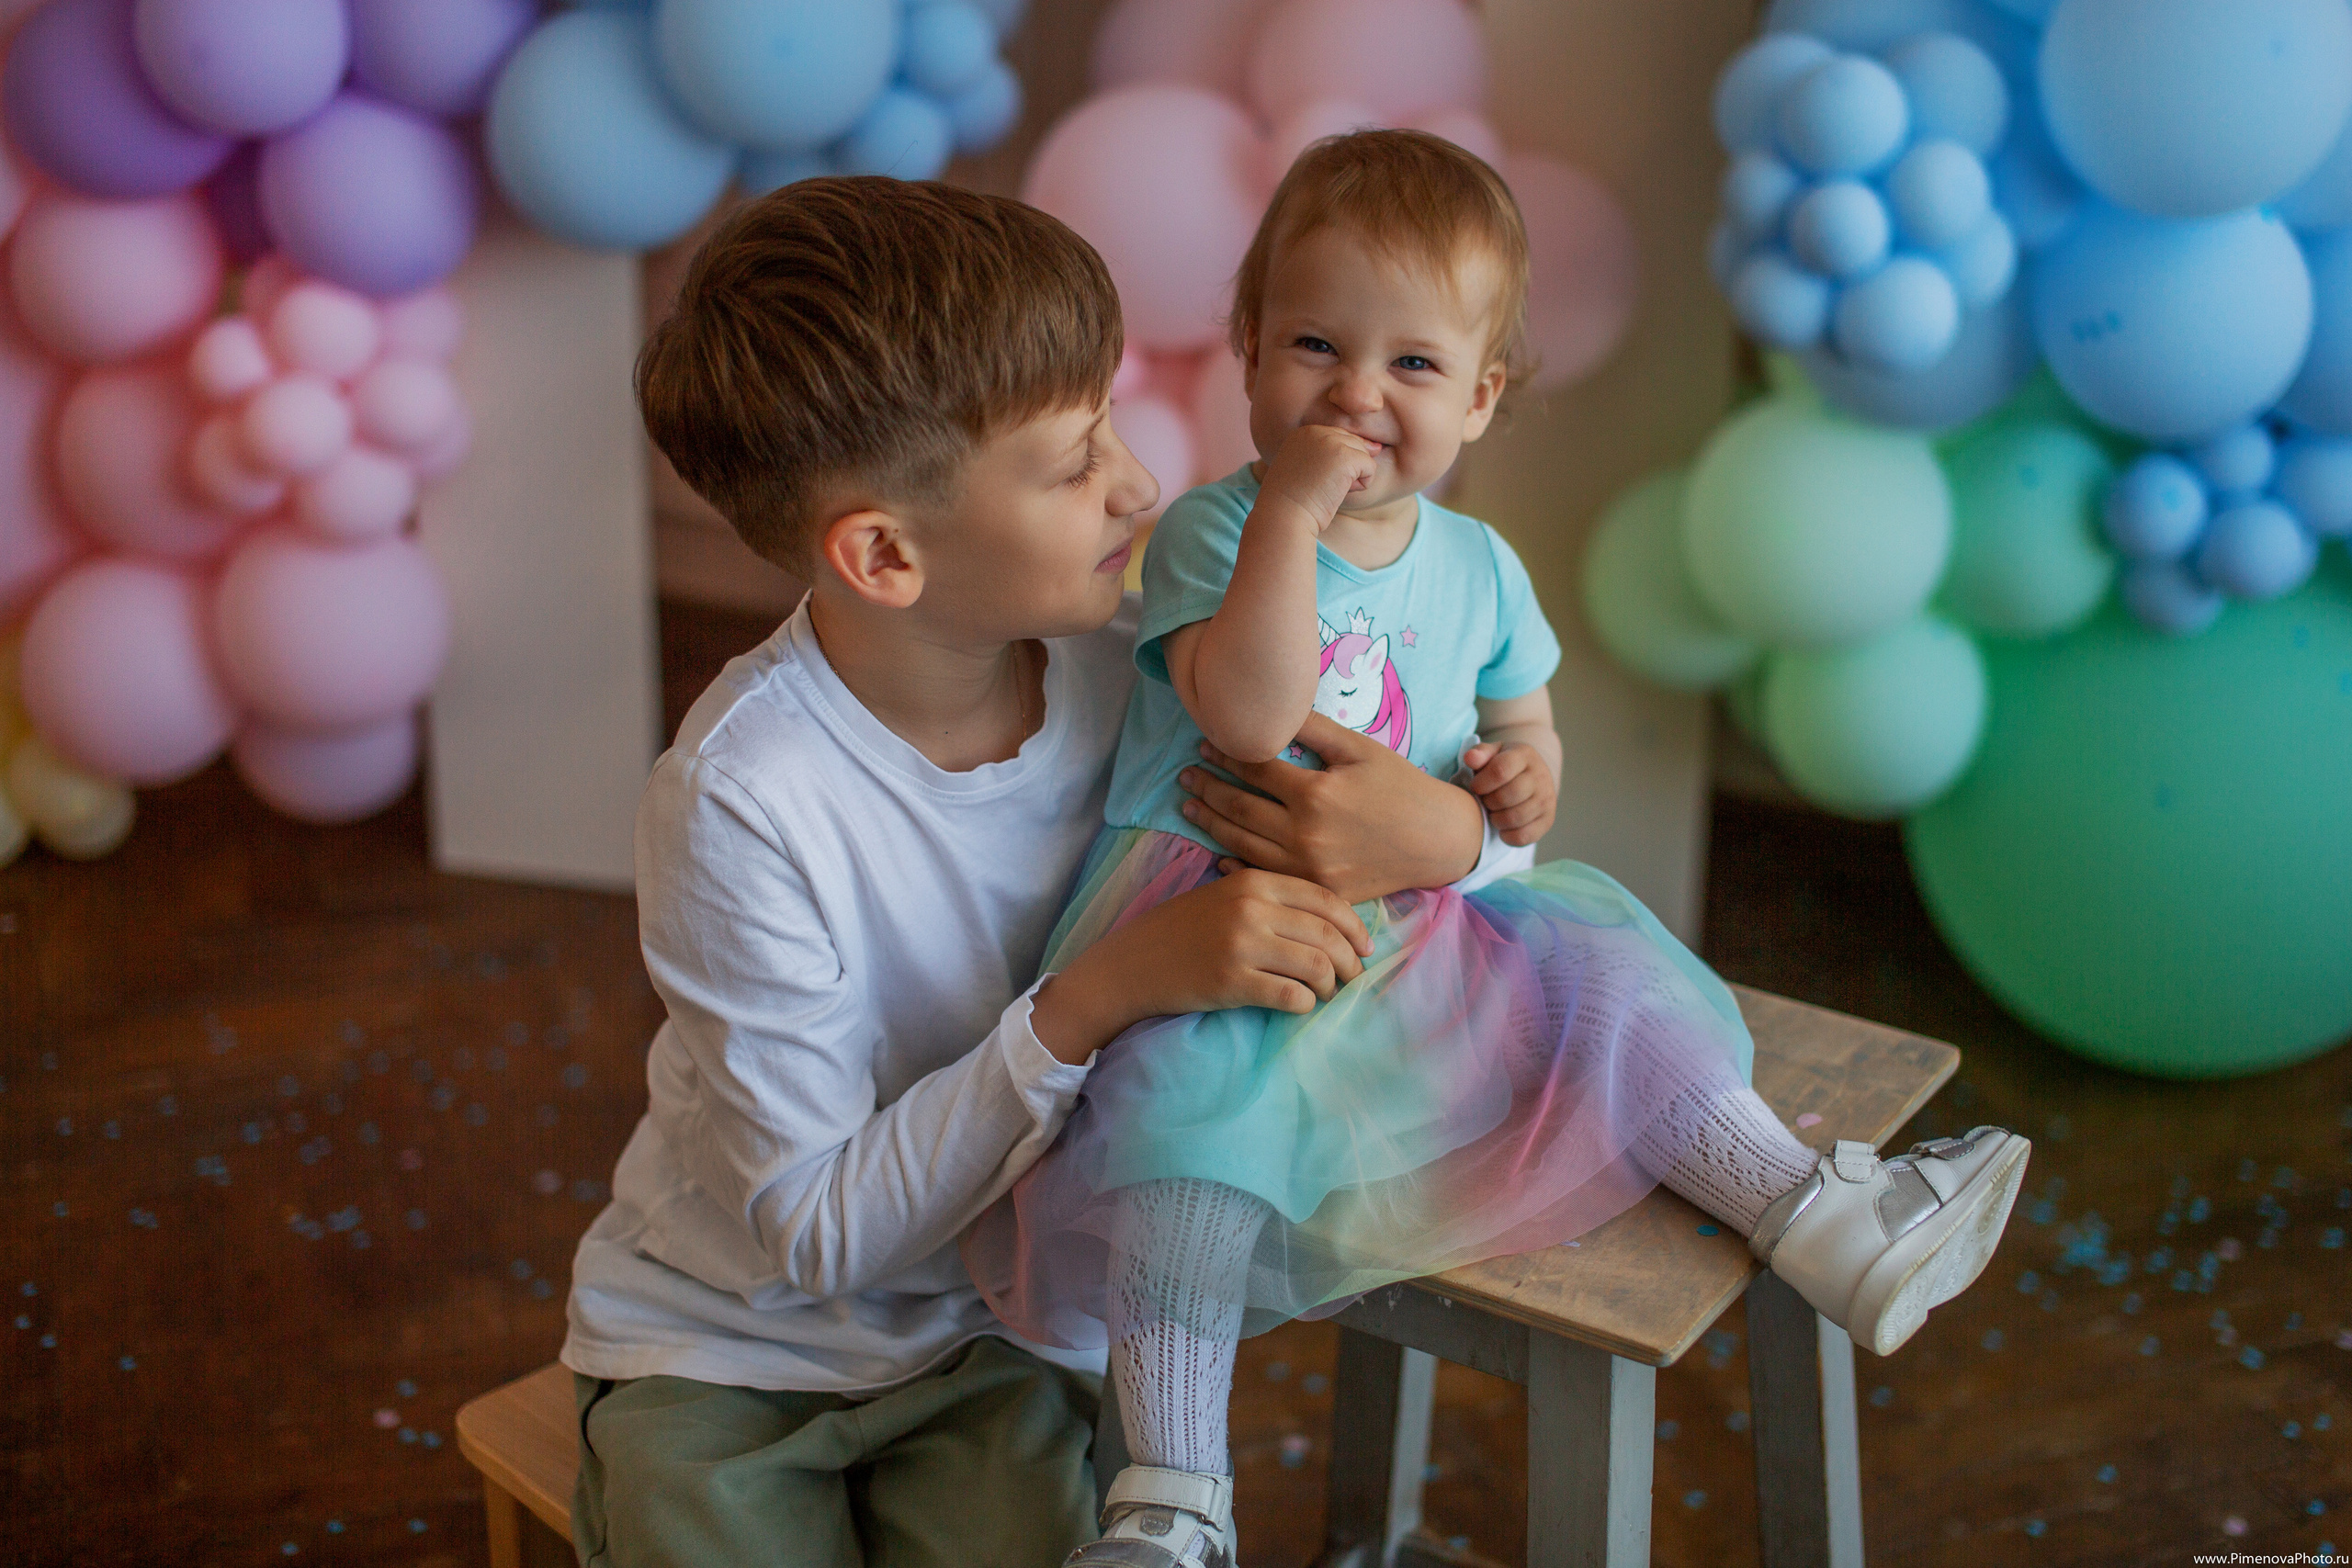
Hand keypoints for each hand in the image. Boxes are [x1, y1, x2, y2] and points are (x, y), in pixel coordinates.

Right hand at [1029, 867, 1370, 1062]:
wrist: (1133, 963)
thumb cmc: (1185, 931)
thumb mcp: (1227, 897)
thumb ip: (1273, 900)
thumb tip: (1335, 922)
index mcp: (1254, 881)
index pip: (1326, 899)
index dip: (1355, 926)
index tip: (1365, 948)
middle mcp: (1251, 908)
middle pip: (1328, 934)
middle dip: (1350, 961)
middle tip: (1352, 978)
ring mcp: (1242, 945)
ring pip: (1317, 966)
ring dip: (1330, 986)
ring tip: (1324, 994)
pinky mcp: (1232, 982)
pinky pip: (1291, 996)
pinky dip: (1305, 1005)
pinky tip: (1298, 1006)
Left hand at [1177, 713, 1484, 902]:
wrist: (1438, 840)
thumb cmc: (1400, 787)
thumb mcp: (1360, 749)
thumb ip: (1312, 729)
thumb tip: (1271, 706)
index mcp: (1315, 794)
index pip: (1254, 769)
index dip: (1226, 754)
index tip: (1205, 745)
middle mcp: (1306, 834)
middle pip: (1240, 809)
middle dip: (1208, 788)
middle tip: (1185, 775)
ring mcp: (1310, 868)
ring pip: (1244, 844)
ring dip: (1211, 824)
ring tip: (1190, 806)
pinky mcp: (1318, 891)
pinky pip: (1267, 878)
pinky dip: (1236, 865)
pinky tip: (1218, 853)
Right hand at [1258, 424, 1379, 535]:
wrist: (1283, 516)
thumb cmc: (1294, 501)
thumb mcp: (1309, 469)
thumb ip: (1335, 453)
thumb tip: (1376, 447)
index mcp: (1304, 431)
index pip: (1339, 440)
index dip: (1334, 466)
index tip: (1313, 481)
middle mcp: (1317, 430)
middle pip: (1353, 445)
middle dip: (1346, 470)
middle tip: (1321, 486)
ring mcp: (1331, 441)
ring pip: (1364, 455)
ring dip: (1353, 477)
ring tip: (1328, 489)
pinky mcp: (1345, 456)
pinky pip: (1371, 467)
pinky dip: (1360, 485)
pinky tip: (1338, 492)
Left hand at [1460, 740, 1554, 845]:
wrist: (1533, 777)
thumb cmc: (1504, 766)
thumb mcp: (1493, 754)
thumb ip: (1479, 753)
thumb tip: (1470, 758)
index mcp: (1525, 755)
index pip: (1500, 771)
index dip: (1481, 783)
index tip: (1475, 787)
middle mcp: (1540, 776)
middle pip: (1505, 797)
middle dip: (1488, 802)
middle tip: (1485, 800)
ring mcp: (1547, 799)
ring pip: (1513, 818)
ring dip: (1495, 819)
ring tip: (1493, 812)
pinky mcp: (1547, 820)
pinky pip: (1523, 836)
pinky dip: (1507, 836)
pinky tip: (1502, 827)